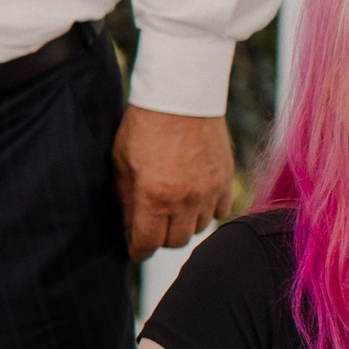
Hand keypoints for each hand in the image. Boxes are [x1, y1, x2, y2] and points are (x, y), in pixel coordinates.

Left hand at [112, 107, 234, 260]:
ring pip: (199, 228)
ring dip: (184, 225)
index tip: (135, 252)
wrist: (180, 96)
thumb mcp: (122, 161)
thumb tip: (129, 227)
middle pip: (175, 241)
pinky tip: (195, 202)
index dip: (138, 251)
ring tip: (172, 212)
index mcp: (154, 196)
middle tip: (151, 228)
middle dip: (160, 239)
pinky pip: (221, 212)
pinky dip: (208, 212)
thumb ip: (126, 198)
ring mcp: (210, 191)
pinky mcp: (227, 180)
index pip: (148, 242)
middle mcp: (185, 199)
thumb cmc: (143, 125)